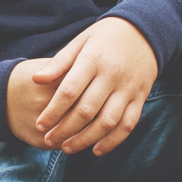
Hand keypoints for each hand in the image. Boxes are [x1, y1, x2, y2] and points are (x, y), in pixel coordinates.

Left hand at [7, 16, 157, 155]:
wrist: (145, 31)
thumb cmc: (104, 37)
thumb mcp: (80, 41)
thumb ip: (59, 63)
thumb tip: (35, 80)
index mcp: (93, 60)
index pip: (69, 91)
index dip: (53, 111)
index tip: (40, 125)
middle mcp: (112, 76)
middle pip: (86, 110)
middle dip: (65, 130)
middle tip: (49, 140)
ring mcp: (128, 88)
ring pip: (107, 122)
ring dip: (86, 139)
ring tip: (67, 148)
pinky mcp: (141, 98)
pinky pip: (128, 124)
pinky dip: (113, 141)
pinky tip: (96, 150)